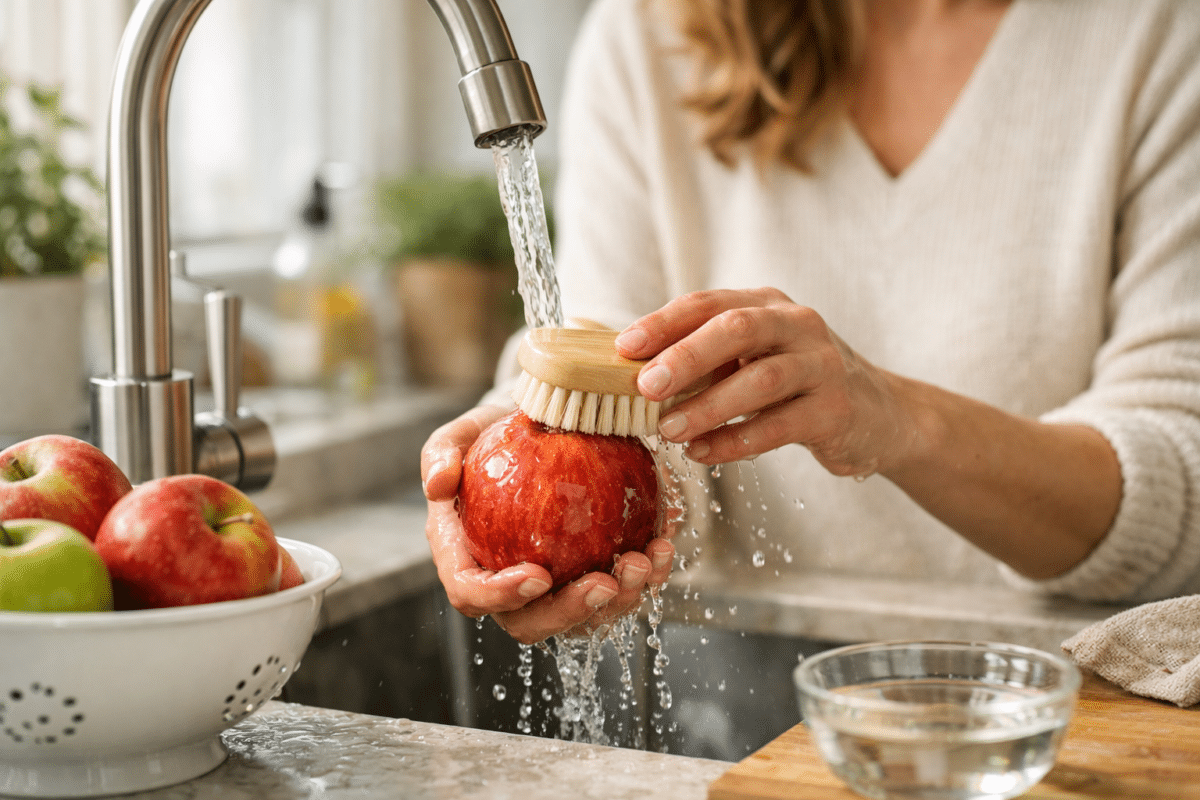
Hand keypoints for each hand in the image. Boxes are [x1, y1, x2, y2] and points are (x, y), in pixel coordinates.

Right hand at [421, 405, 674, 643]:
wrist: (540, 431)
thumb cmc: (494, 437)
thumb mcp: (462, 433)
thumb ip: (440, 452)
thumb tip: (437, 483)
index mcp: (466, 559)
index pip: (472, 593)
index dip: (502, 596)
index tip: (539, 575)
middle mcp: (507, 585)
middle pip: (532, 623)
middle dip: (572, 612)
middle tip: (608, 583)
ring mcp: (553, 587)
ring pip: (583, 618)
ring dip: (620, 600)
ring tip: (644, 563)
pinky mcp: (591, 574)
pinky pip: (621, 590)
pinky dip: (648, 573)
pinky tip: (664, 544)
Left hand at [614, 287, 918, 477]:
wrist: (880, 414)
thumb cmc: (796, 384)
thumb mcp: (754, 357)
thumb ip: (704, 358)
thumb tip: (629, 370)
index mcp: (767, 305)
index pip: (708, 303)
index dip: (663, 323)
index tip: (624, 348)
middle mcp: (798, 325)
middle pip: (737, 329)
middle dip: (686, 356)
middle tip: (646, 386)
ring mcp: (822, 366)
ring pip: (761, 379)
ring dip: (709, 406)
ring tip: (669, 430)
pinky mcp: (836, 410)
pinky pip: (780, 426)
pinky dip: (737, 441)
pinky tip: (704, 454)